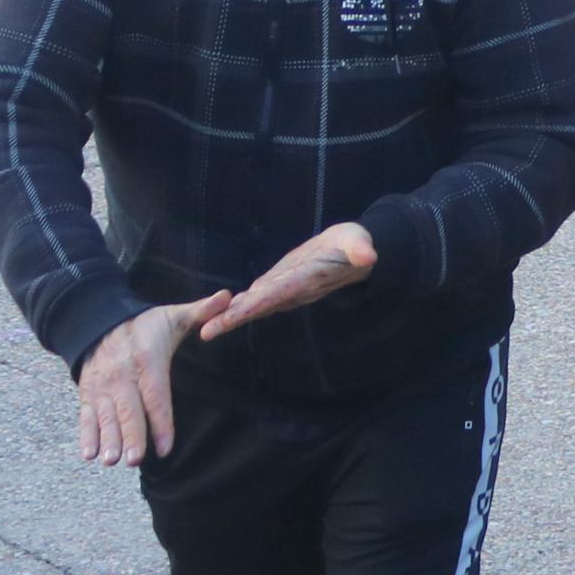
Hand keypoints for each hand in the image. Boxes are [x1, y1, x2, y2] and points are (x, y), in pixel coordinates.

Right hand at [76, 298, 222, 465]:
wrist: (99, 320)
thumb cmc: (145, 324)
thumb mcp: (174, 315)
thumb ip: (202, 311)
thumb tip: (229, 297)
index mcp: (147, 361)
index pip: (156, 396)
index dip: (161, 422)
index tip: (166, 446)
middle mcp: (121, 376)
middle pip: (128, 410)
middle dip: (131, 436)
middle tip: (135, 459)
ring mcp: (102, 386)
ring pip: (105, 417)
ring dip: (107, 440)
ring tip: (110, 461)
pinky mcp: (88, 393)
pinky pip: (86, 416)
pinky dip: (86, 435)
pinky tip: (88, 454)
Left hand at [198, 222, 379, 339]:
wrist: (351, 252)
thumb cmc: (355, 244)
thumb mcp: (359, 242)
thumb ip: (361, 249)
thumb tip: (369, 256)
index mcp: (308, 279)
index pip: (281, 292)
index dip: (259, 302)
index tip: (238, 312)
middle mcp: (293, 290)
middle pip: (260, 306)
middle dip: (234, 319)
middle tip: (206, 332)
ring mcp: (285, 290)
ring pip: (254, 305)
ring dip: (230, 317)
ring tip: (205, 328)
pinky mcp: (279, 284)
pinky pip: (256, 298)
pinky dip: (236, 306)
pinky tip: (218, 312)